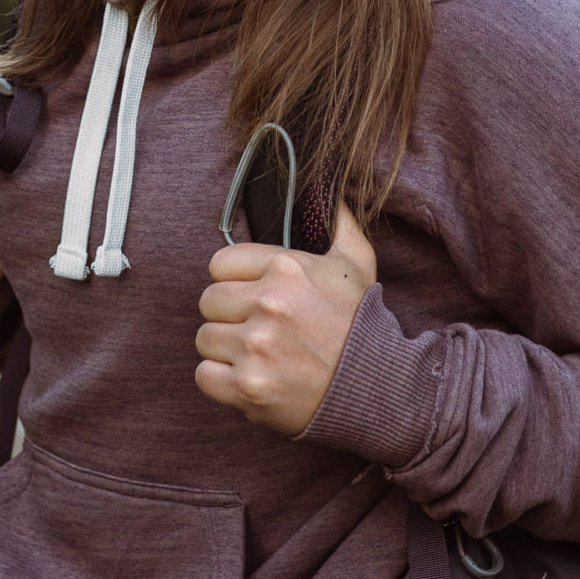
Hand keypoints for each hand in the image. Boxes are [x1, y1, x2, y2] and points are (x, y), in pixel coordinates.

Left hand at [195, 201, 376, 433]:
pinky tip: (247, 376)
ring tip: (254, 353)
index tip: (248, 294)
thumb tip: (329, 191)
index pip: (220, 263)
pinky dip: (220, 380)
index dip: (232, 279)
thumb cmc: (362, 322)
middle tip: (252, 326)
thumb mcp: (356, 263)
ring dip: (224, 348)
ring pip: (205, 338)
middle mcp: (268, 303)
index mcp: (286, 267)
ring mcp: (256, 347)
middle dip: (227, 314)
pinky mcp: (249, 387)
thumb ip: (339, 222)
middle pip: (208, 300)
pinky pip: (204, 375)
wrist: (375, 387)